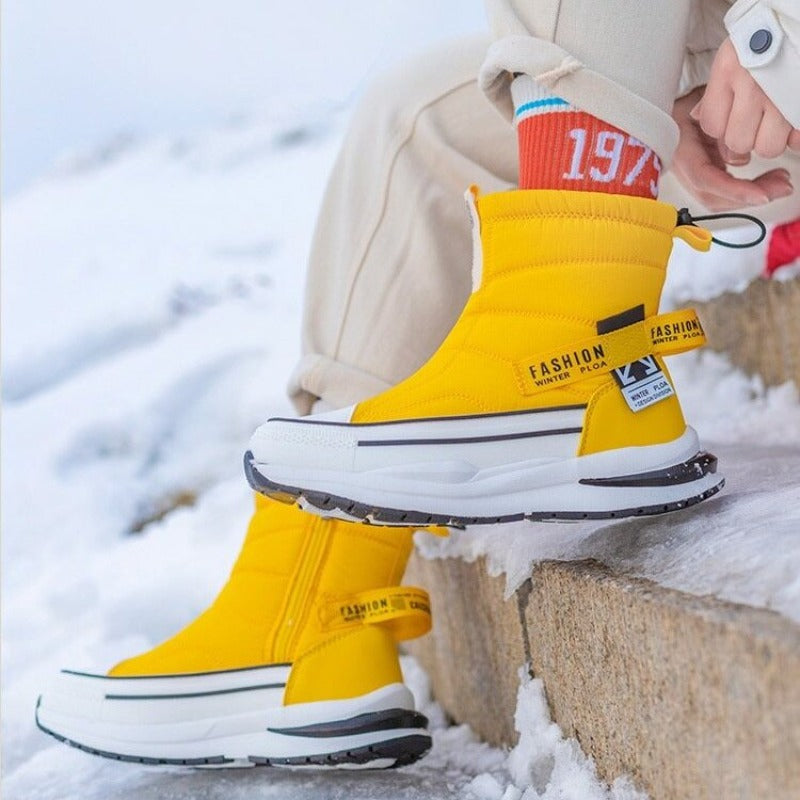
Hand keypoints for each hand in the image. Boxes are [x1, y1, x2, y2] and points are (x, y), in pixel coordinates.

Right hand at [671, 87, 792, 211]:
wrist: (671, 109)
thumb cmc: (689, 102)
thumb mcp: (705, 104)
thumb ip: (721, 123)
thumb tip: (740, 152)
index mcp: (680, 150)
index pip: (704, 179)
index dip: (733, 190)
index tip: (762, 196)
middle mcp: (682, 169)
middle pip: (712, 197)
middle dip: (748, 196)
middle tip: (782, 187)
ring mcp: (690, 176)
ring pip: (719, 199)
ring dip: (751, 195)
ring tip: (779, 183)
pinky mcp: (702, 177)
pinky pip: (724, 191)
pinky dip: (747, 190)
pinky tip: (768, 182)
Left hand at [692, 37, 799, 158]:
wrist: (794, 18)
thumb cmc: (762, 39)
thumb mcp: (730, 57)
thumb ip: (713, 91)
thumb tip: (696, 116)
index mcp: (729, 71)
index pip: (711, 126)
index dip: (719, 126)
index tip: (728, 114)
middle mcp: (754, 85)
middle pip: (738, 143)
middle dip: (743, 137)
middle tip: (752, 120)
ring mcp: (782, 95)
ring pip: (767, 147)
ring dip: (768, 139)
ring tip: (772, 119)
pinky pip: (795, 140)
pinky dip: (792, 136)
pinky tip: (788, 121)